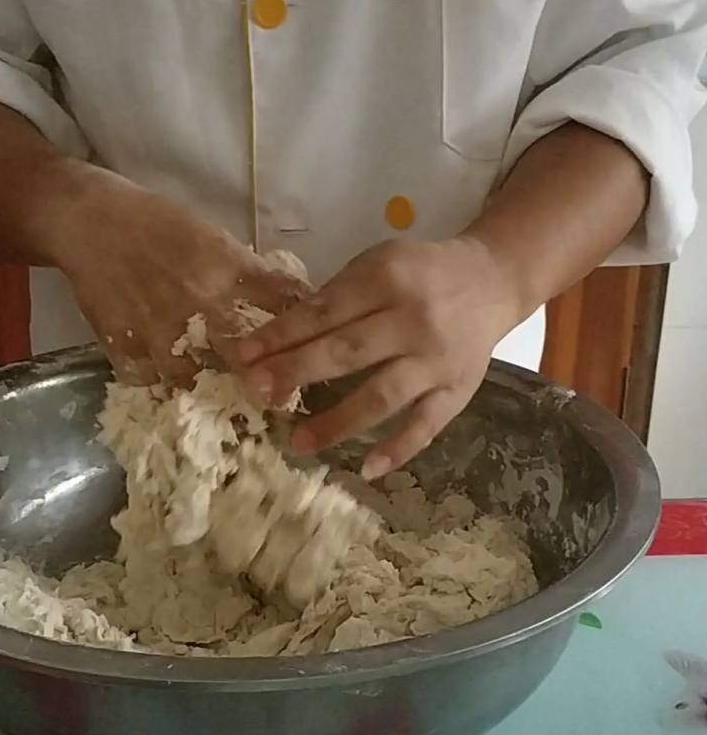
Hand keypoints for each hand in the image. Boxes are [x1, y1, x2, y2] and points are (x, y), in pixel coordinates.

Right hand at [48, 165, 306, 382]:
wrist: (87, 221)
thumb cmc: (155, 222)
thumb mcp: (211, 235)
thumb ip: (246, 272)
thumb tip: (290, 300)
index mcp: (225, 267)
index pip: (281, 304)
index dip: (302, 333)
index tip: (315, 355)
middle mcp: (196, 301)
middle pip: (242, 355)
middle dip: (261, 380)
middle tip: (273, 397)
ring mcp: (157, 328)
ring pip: (192, 378)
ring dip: (205, 387)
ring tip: (215, 397)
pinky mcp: (122, 344)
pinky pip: (148, 380)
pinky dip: (158, 383)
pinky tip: (165, 380)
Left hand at [233, 238, 519, 475]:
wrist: (493, 280)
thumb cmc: (421, 273)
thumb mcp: (378, 265)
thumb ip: (336, 299)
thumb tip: (277, 342)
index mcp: (387, 279)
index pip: (324, 313)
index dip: (281, 336)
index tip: (243, 356)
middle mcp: (413, 321)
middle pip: (347, 352)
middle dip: (297, 373)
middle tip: (259, 393)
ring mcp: (437, 361)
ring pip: (382, 395)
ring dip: (337, 421)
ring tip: (298, 442)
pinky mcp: (458, 391)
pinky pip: (426, 426)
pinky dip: (397, 449)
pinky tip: (366, 469)